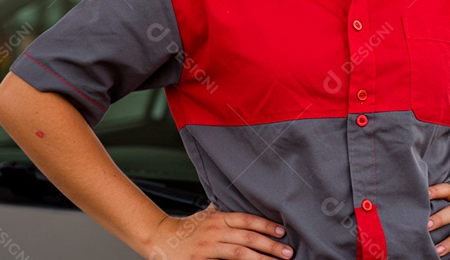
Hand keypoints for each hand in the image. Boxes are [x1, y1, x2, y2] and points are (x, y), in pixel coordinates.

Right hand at [146, 203, 292, 259]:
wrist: (160, 239)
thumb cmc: (188, 228)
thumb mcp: (207, 214)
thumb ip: (224, 208)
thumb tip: (242, 197)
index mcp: (219, 218)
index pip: (247, 220)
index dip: (266, 225)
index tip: (283, 232)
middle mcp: (215, 231)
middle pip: (248, 238)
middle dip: (270, 246)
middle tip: (288, 252)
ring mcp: (208, 248)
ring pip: (239, 254)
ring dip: (260, 259)